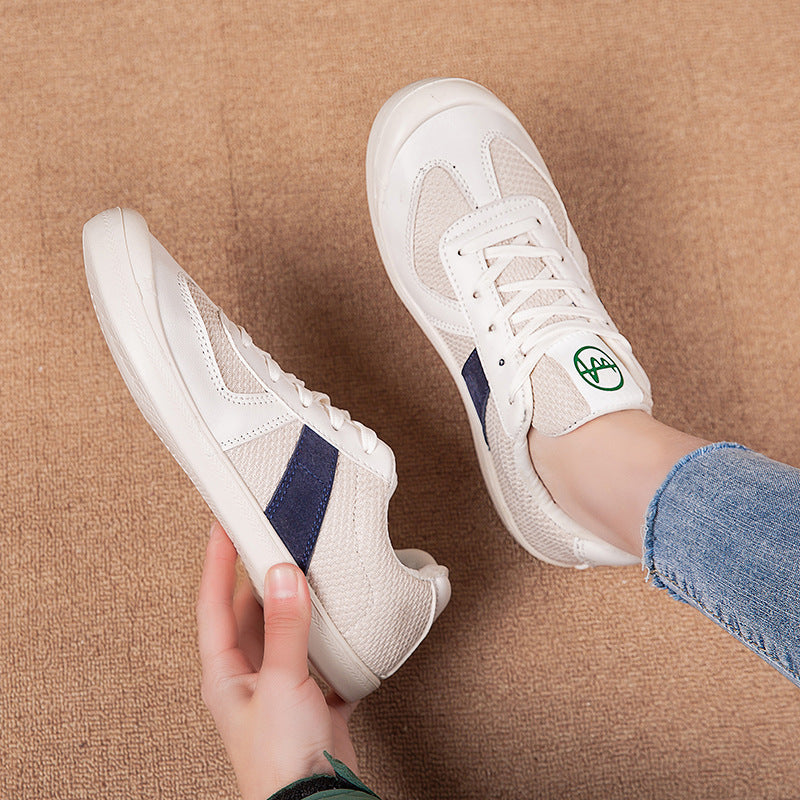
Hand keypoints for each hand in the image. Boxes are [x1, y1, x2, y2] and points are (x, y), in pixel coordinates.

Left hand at [197, 521, 357, 799]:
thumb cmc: (280, 762)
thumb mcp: (282, 683)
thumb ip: (285, 628)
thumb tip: (283, 575)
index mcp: (225, 672)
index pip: (213, 603)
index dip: (216, 562)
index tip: (223, 525)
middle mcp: (250, 677)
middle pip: (251, 613)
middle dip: (263, 578)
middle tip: (275, 541)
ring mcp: (282, 687)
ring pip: (288, 632)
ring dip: (300, 606)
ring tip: (312, 573)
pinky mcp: (313, 700)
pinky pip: (322, 657)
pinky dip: (334, 641)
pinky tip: (347, 628)